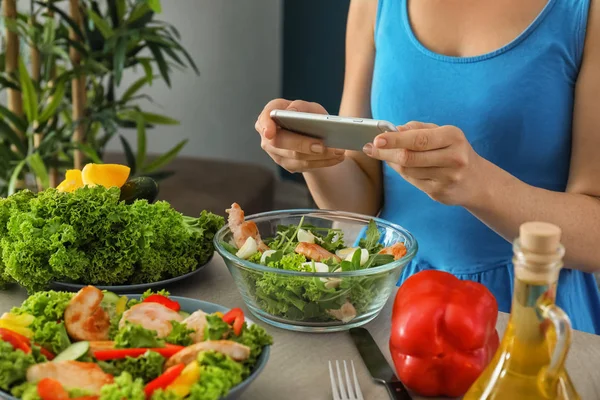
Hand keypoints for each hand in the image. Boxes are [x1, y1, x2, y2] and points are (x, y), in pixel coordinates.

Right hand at [255, 99, 344, 172]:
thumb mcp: (307, 107)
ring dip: (319, 156)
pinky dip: (323, 162)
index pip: (263, 120)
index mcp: (269, 117)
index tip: (270, 133)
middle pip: (281, 143)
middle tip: (322, 146)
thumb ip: (300, 106)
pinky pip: (305, 166)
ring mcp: (277, 154)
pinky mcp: (289, 165)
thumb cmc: (307, 115)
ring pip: (295, 158)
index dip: (266, 126)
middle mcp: (268, 137)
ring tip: (338, 152)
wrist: (311, 133)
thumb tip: (293, 112)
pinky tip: (337, 158)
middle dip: (302, 145)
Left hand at [363, 122, 485, 205]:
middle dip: (386, 152)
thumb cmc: (454, 151)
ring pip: (408, 171)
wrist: (477, 181)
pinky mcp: (440, 193)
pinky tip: (400, 166)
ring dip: (392, 162)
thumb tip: (393, 129)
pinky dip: (403, 173)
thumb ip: (418, 129)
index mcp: (453, 137)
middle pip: (409, 157)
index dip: (394, 140)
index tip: (376, 139)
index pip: (418, 139)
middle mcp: (453, 158)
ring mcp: (447, 178)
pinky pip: (413, 182)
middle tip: (370, 148)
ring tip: (385, 155)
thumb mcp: (443, 133)